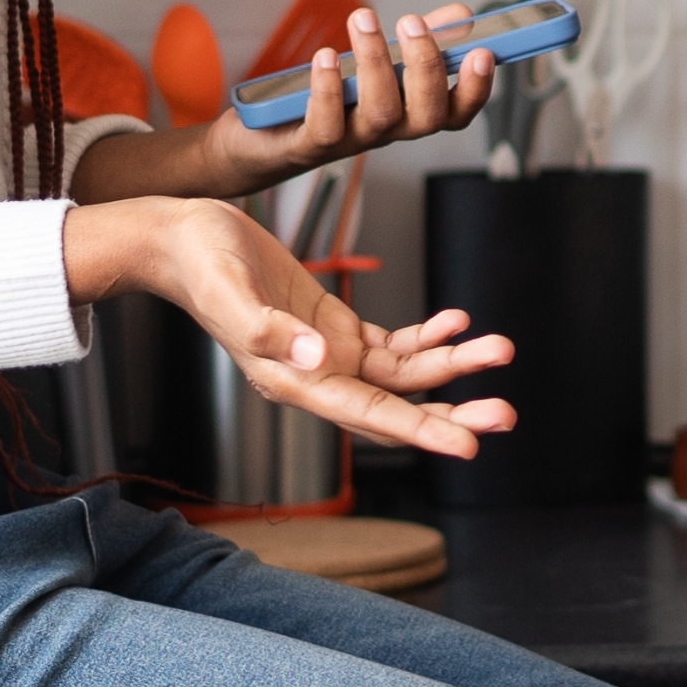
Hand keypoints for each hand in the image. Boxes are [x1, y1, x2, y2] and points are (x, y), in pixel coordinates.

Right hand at [64, 195, 517, 458]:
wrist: (181, 240)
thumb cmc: (200, 266)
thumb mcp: (230, 294)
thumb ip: (271, 331)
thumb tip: (320, 356)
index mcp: (293, 381)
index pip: (370, 415)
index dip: (421, 431)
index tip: (468, 446)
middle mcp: (317, 376)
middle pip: (398, 406)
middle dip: (453, 411)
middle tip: (505, 415)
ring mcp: (328, 353)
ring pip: (404, 374)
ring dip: (453, 365)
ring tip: (500, 349)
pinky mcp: (333, 325)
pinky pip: (391, 343)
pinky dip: (427, 335)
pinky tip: (456, 321)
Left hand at [67, 6, 496, 205]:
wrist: (252, 142)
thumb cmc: (317, 101)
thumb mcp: (370, 66)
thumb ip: (415, 42)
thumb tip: (460, 13)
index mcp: (403, 115)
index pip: (453, 112)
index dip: (475, 89)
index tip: (484, 51)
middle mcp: (380, 134)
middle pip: (423, 116)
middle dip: (426, 68)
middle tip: (412, 22)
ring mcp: (345, 141)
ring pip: (378, 117)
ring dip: (376, 65)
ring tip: (364, 19)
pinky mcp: (304, 144)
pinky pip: (324, 126)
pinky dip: (327, 90)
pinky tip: (325, 57)